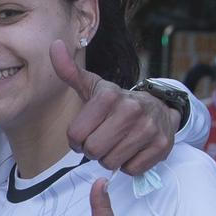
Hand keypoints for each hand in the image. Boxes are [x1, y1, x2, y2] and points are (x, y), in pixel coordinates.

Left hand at [53, 40, 172, 173]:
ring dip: (110, 157)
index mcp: (109, 96)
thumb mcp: (93, 86)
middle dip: (93, 150)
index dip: (76, 139)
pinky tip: (132, 149)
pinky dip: (128, 164)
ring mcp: (148, 129)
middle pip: (93, 151)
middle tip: (102, 138)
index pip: (76, 135)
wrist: (159, 108)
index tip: (85, 132)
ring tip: (117, 142)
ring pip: (111, 163)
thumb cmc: (117, 102)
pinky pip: (131, 170)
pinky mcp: (161, 147)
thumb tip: (54, 46)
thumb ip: (70, 71)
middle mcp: (131, 110)